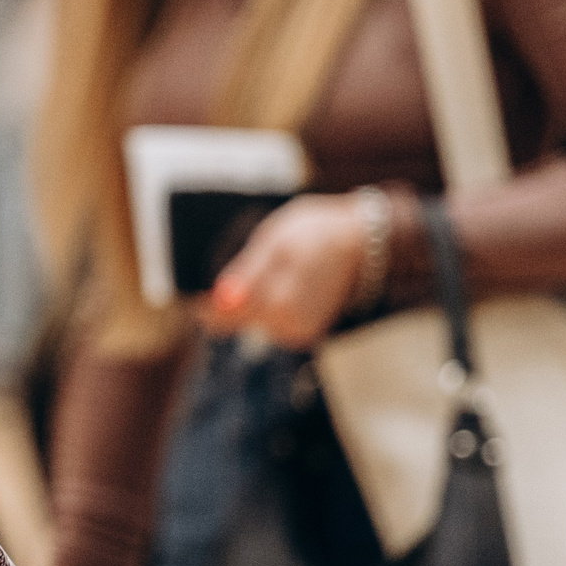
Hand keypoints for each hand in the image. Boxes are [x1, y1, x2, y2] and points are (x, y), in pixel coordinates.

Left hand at [202, 193, 365, 350]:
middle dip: (229, 297)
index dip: (204, 299)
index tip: (201, 279)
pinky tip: (282, 282)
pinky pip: (271, 322)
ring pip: (252, 322)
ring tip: (272, 268)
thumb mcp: (275, 242)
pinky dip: (269, 304)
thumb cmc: (315, 232)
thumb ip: (246, 275)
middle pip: (234, 321)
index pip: (218, 317)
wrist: (363, 242)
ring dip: (251, 300)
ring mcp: (297, 333)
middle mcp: (286, 327)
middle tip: (250, 262)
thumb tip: (220, 301)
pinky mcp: (305, 333)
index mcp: (275, 304)